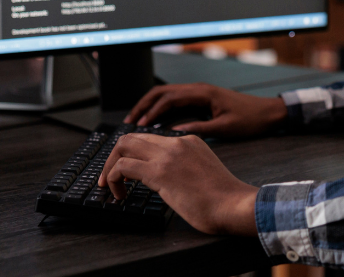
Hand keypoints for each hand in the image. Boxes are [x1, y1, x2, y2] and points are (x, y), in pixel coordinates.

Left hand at [98, 132, 258, 235]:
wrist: (234, 205)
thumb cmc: (224, 199)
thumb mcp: (203, 172)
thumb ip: (185, 169)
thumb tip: (166, 181)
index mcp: (189, 141)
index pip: (150, 139)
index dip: (133, 154)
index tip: (127, 171)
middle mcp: (177, 143)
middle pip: (132, 137)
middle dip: (114, 156)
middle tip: (110, 177)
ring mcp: (168, 155)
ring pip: (123, 146)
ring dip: (110, 167)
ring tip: (111, 186)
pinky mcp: (160, 171)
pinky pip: (123, 167)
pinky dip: (114, 179)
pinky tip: (119, 194)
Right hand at [123, 83, 287, 137]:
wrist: (269, 112)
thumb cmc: (251, 119)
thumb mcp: (225, 128)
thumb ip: (199, 129)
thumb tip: (175, 133)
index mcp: (202, 93)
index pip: (168, 98)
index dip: (150, 111)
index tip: (138, 124)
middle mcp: (198, 89)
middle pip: (162, 92)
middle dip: (143, 105)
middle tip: (129, 121)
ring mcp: (200, 92)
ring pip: (167, 95)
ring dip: (151, 106)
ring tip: (137, 121)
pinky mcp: (202, 99)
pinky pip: (176, 100)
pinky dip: (162, 108)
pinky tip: (156, 121)